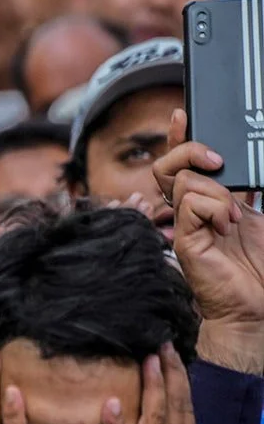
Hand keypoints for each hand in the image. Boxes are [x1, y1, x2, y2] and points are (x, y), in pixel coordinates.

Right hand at [156, 110, 263, 370]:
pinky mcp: (185, 240)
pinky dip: (213, 208)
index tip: (182, 115)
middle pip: (168, 166)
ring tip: (233, 216)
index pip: (184, 164)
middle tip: (218, 161)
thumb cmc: (261, 270)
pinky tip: (227, 226)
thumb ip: (249, 190)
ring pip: (181, 180)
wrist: (258, 309)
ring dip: (215, 191)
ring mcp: (186, 226)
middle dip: (188, 150)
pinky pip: (188, 204)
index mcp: (211, 203)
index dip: (179, 137)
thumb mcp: (261, 218)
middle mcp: (194, 212)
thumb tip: (248, 167)